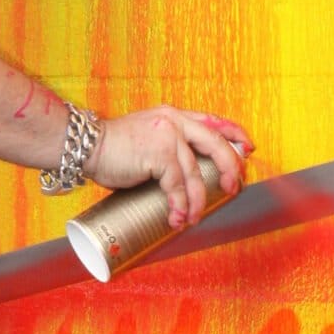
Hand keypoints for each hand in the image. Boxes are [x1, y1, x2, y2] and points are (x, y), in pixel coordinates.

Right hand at [87, 107, 253, 229]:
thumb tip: (184, 180)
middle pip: (215, 143)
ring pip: (196, 173)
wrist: (85, 145)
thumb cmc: (111, 148)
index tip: (248, 148)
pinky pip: (177, 185)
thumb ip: (166, 150)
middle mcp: (174, 121)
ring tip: (193, 217)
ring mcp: (167, 136)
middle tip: (233, 187)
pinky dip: (179, 205)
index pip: (212, 121)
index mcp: (172, 116)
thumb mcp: (146, 140)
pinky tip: (176, 217)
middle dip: (229, 167)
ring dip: (198, 200)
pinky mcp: (159, 154)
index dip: (234, 134)